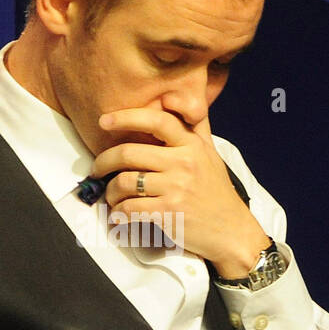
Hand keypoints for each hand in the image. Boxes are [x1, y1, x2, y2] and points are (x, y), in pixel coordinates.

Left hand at [91, 109, 268, 278]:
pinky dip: (118, 213)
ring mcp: (176, 189)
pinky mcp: (169, 213)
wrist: (231, 231)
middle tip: (97, 169)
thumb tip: (176, 98)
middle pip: (128, 153)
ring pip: (124, 182)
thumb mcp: (210, 154)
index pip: (157, 121)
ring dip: (109, 192)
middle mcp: (183, 163)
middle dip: (103, 162)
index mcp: (191, 145)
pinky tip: (119, 214)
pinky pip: (130, 208)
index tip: (104, 121)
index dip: (126, 117)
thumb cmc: (216, 193)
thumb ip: (194, 127)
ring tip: (111, 196)